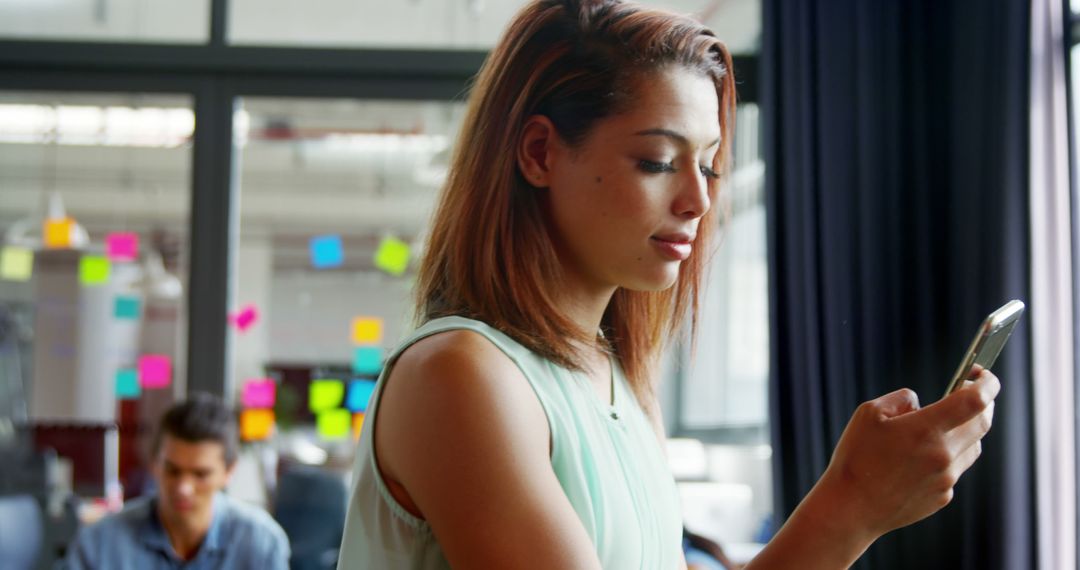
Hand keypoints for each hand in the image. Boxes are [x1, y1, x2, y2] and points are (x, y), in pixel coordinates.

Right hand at [819, 368, 999, 538]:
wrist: (851, 507)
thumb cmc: (856, 457)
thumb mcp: (869, 413)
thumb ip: (902, 400)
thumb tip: (921, 403)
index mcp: (926, 429)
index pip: (976, 400)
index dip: (987, 383)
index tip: (984, 374)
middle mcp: (944, 454)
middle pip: (983, 422)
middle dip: (983, 402)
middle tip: (967, 392)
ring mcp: (947, 478)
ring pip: (972, 446)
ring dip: (965, 430)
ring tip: (938, 426)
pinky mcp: (943, 496)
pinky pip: (955, 469)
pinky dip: (947, 456)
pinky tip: (918, 459)